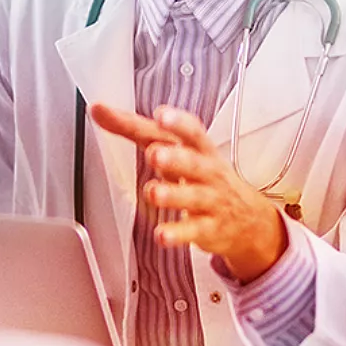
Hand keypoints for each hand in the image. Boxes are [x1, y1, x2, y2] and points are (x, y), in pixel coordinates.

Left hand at [89, 101, 287, 280]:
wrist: (247, 219)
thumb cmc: (203, 177)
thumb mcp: (177, 150)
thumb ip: (137, 130)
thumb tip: (98, 110)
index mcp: (199, 150)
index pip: (191, 132)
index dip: (178, 123)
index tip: (162, 114)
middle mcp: (207, 172)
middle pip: (193, 163)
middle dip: (175, 158)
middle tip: (155, 154)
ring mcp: (209, 201)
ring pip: (192, 197)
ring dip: (172, 195)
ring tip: (153, 193)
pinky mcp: (208, 229)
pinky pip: (192, 232)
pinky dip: (177, 234)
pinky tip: (162, 235)